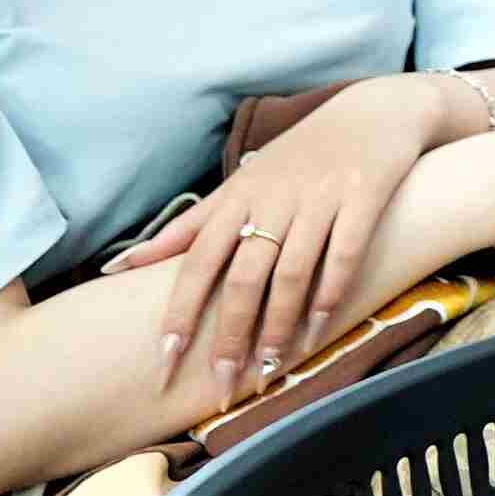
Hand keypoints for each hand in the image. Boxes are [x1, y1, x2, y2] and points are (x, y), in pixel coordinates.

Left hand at [111, 77, 457, 397]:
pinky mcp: (365, 196)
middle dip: (231, 335)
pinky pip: (344, 255)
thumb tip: (119, 266)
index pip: (197, 261)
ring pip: (292, 274)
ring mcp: (321, 198)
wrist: (375, 110)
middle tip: (223, 385)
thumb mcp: (240, 185)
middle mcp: (275, 199)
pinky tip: (319, 331)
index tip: (165, 360)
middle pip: (244, 277)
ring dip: (279, 328)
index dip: (180, 311)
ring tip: (268, 370)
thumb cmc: (300, 156)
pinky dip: (330, 296)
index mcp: (238, 198)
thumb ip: (188, 227)